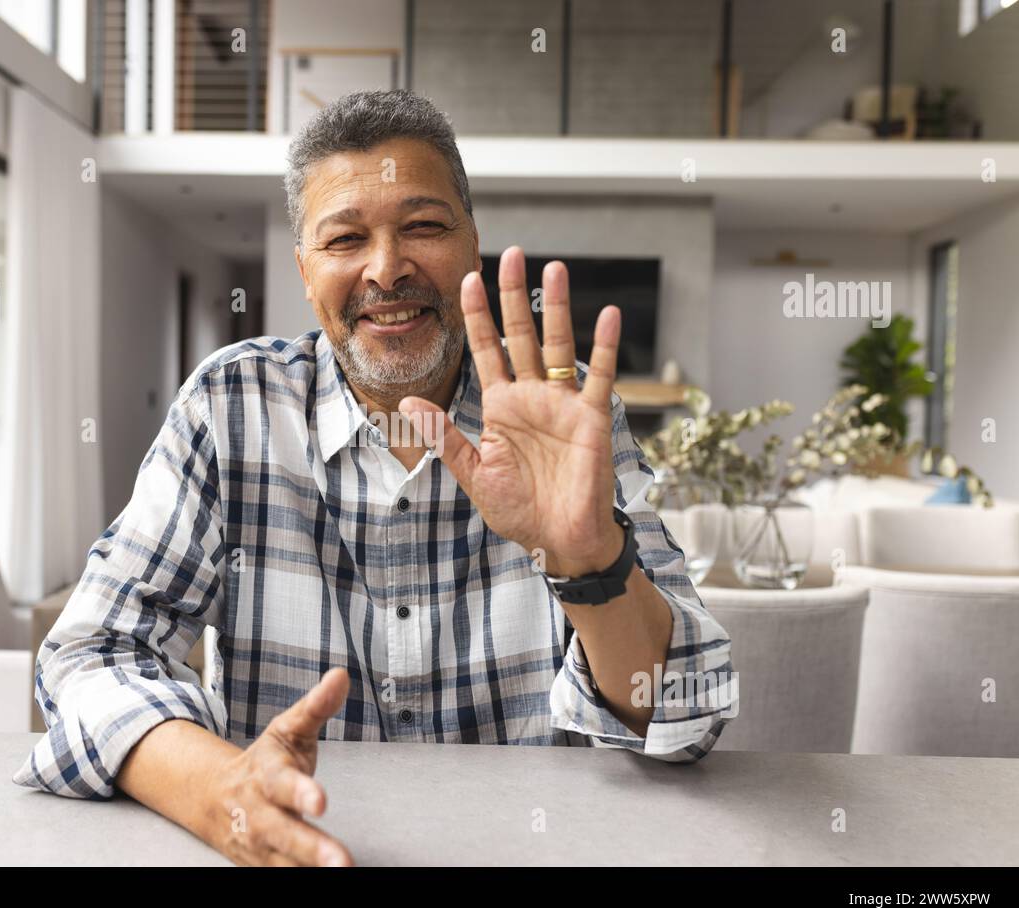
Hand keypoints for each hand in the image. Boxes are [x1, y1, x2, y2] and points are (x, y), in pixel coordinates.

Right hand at [209, 667, 353, 865]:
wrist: (214, 797)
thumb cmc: (263, 762)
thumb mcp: (286, 728)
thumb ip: (316, 707)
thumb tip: (341, 676)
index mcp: (266, 775)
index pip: (282, 784)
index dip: (301, 792)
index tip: (321, 802)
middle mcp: (259, 813)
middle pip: (283, 833)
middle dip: (312, 848)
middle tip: (342, 861)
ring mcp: (259, 844)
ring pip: (284, 863)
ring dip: (310, 870)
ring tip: (342, 872)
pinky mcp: (261, 865)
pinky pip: (281, 875)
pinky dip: (303, 878)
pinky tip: (327, 881)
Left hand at [400, 246, 623, 578]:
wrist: (558, 540)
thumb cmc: (518, 510)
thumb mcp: (473, 472)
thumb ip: (444, 437)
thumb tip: (409, 403)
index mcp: (500, 406)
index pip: (485, 350)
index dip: (477, 316)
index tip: (467, 280)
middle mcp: (531, 397)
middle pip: (520, 335)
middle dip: (514, 296)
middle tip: (511, 254)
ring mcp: (562, 404)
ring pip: (556, 345)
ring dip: (557, 308)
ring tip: (555, 268)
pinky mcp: (591, 418)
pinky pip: (599, 377)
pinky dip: (604, 347)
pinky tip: (609, 315)